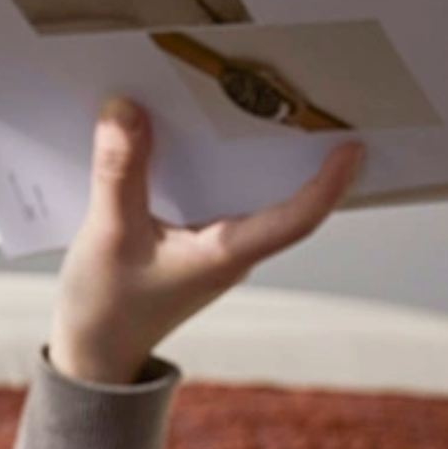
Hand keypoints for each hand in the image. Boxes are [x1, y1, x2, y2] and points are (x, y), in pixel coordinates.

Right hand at [49, 99, 362, 385]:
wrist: (94, 352)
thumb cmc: (107, 308)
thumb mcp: (108, 235)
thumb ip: (120, 171)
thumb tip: (127, 109)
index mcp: (224, 255)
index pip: (294, 220)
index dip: (327, 185)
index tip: (353, 148)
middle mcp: (232, 251)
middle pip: (281, 196)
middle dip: (296, 146)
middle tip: (312, 96)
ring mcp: (217, 246)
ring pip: (249, 191)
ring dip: (253, 148)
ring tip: (260, 97)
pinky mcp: (198, 240)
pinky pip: (218, 192)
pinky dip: (215, 160)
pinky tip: (198, 128)